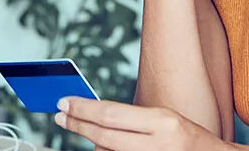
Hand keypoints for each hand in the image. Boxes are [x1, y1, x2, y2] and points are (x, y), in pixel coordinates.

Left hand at [54, 97, 227, 150]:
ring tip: (93, 134)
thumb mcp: (165, 121)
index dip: (82, 108)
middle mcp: (158, 143)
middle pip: (104, 135)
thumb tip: (95, 117)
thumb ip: (133, 120)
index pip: (111, 113)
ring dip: (95, 145)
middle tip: (59, 116)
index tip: (63, 103)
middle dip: (77, 125)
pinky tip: (106, 147)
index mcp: (162, 121)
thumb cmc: (189, 139)